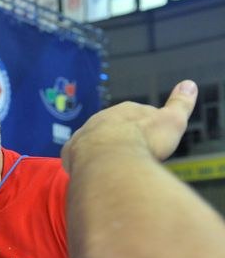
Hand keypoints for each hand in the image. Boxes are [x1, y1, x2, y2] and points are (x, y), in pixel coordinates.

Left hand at [61, 80, 196, 171]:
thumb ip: (180, 104)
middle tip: (132, 156)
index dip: (142, 129)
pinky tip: (93, 173)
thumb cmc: (144, 141)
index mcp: (125, 110)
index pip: (134, 116)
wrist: (111, 159)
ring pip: (92, 142)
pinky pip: (76, 158)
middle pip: (111, 129)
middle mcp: (100, 119)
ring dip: (101, 152)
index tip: (148, 141)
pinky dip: (84, 164)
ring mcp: (83, 135)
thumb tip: (189, 84)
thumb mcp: (172, 121)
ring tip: (113, 167)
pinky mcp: (69, 153)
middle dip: (120, 140)